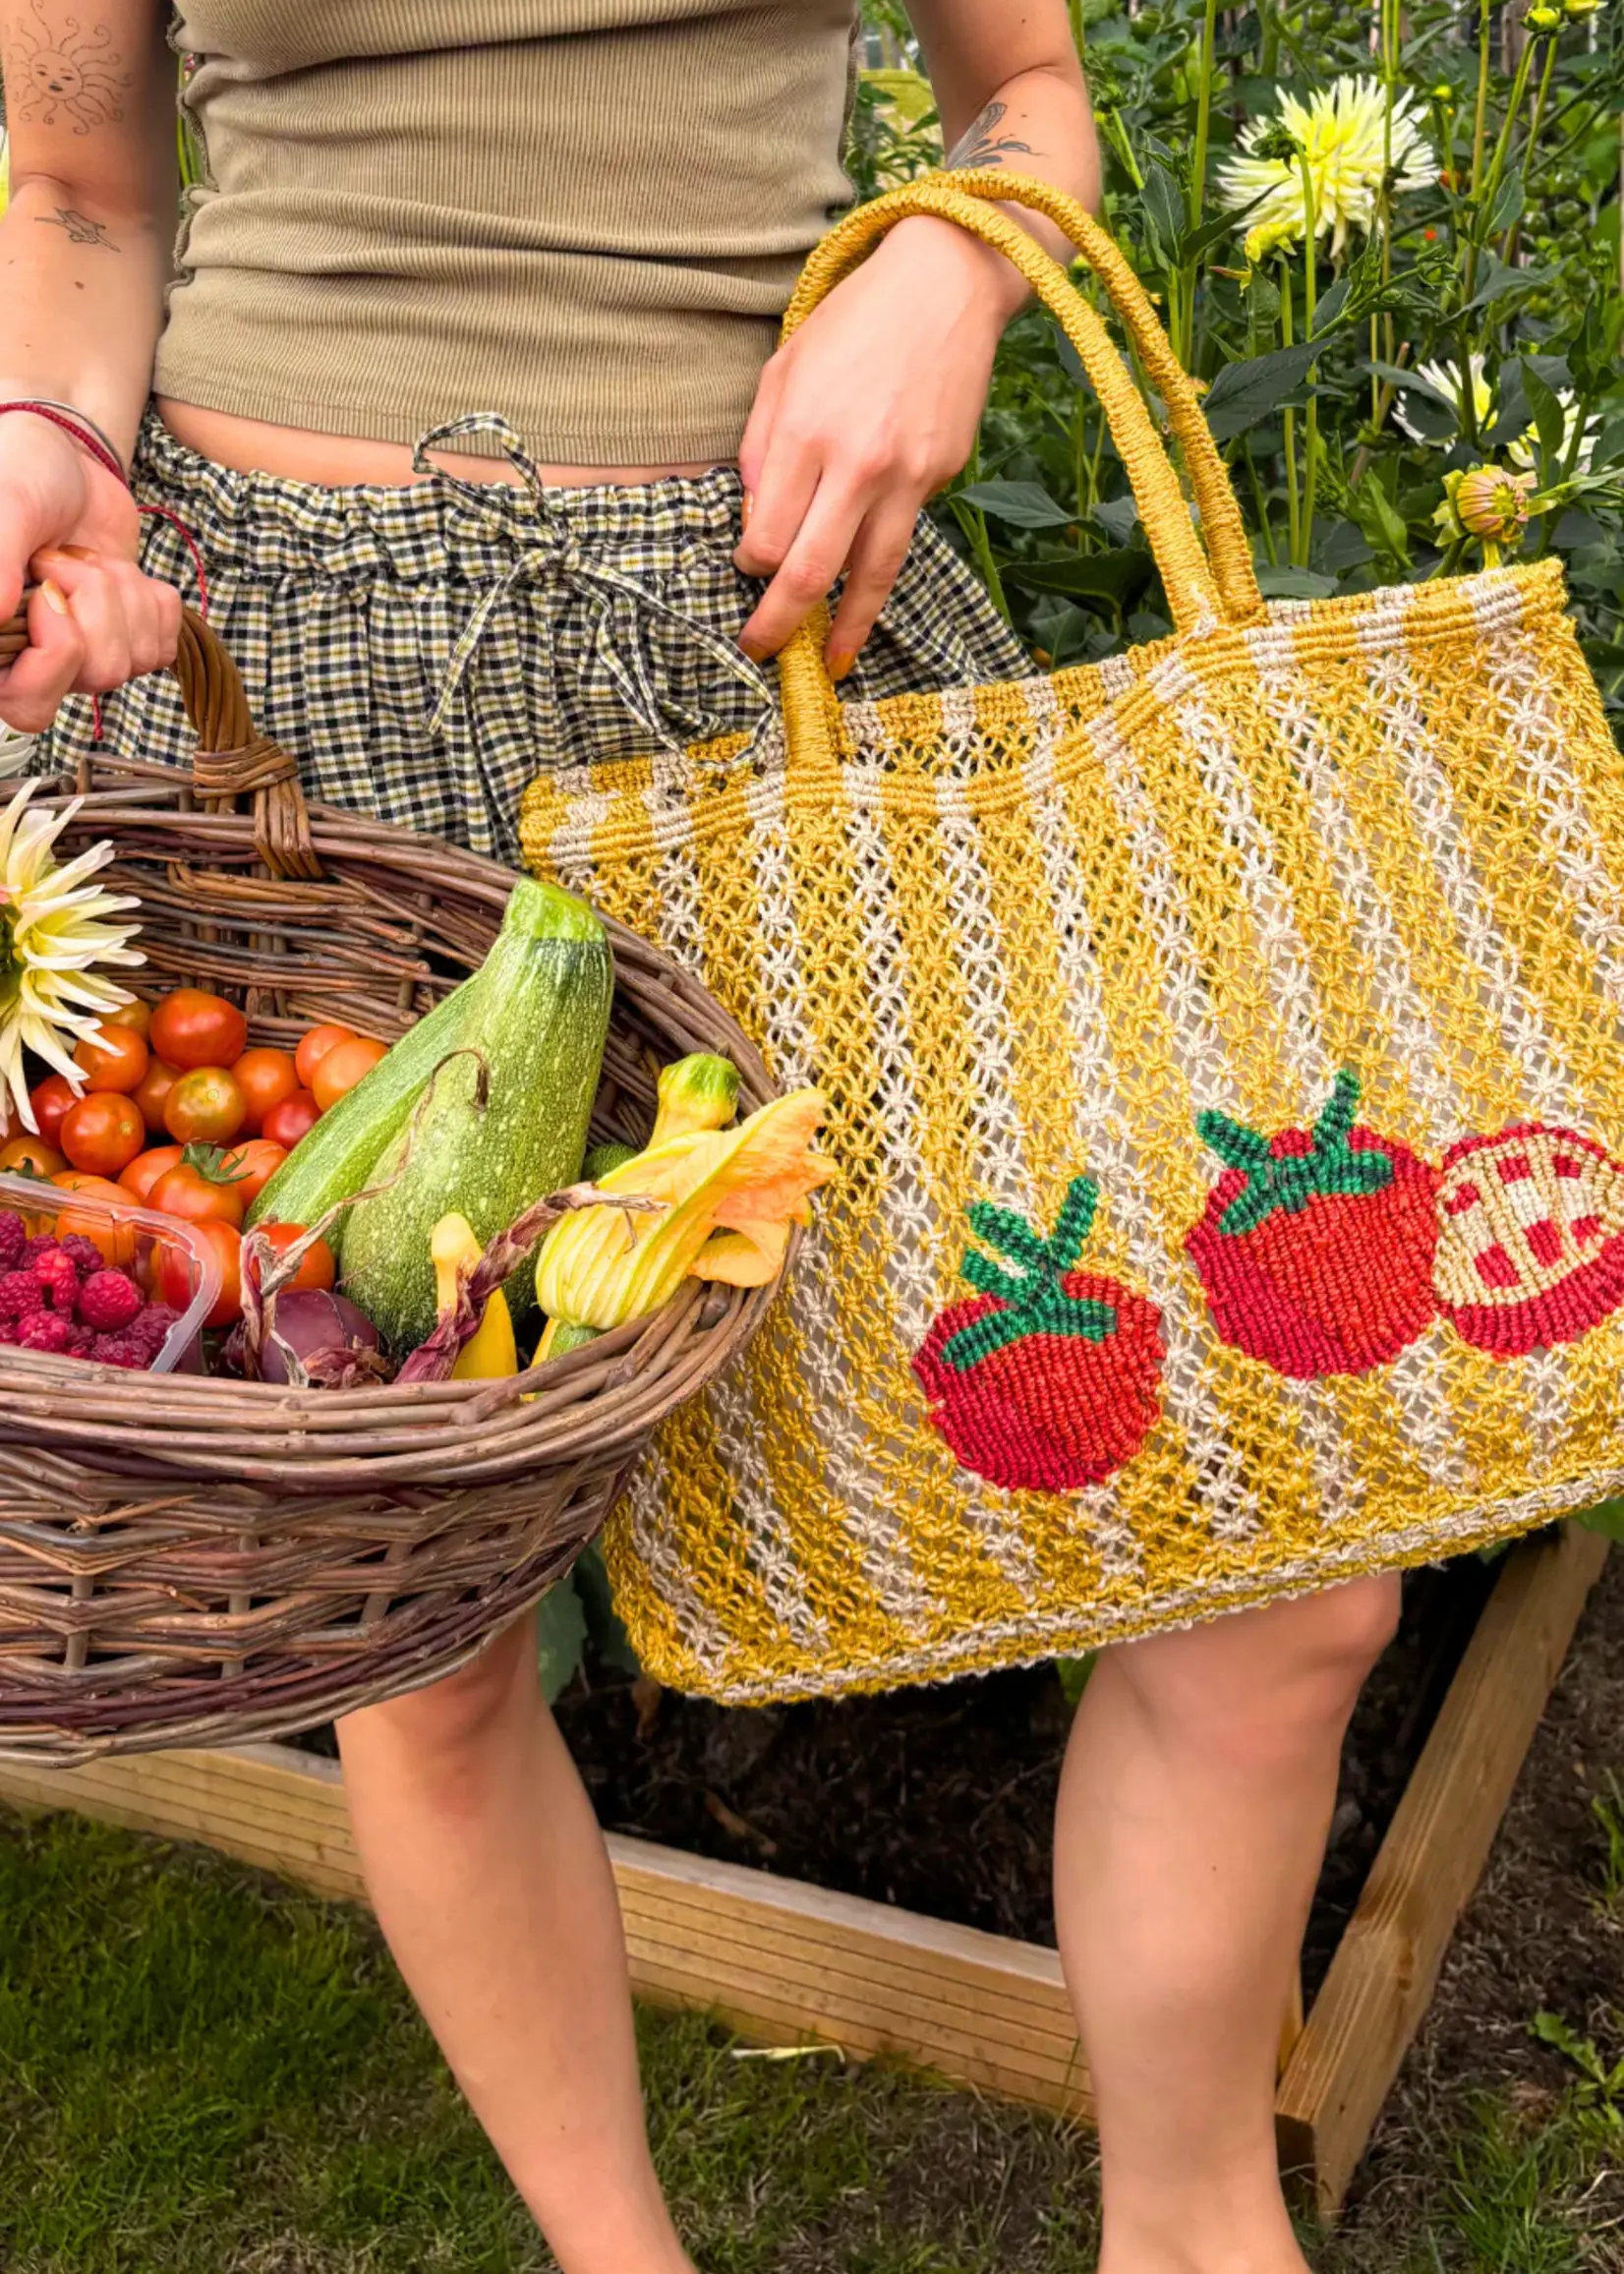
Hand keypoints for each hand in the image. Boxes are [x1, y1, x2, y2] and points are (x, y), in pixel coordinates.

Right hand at [0, 414, 180, 734]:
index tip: (47, 594)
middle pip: (100, 674)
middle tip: (62, 560)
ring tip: (83, 558)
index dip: (54, 656)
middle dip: (96, 603)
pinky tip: (116, 569)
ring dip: (120, 592)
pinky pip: (164, 642)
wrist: (64, 457)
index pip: (28, 706)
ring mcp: (88, 653)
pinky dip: (150, 597)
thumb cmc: (19, 475)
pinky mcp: (130, 637)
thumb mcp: (7, 508)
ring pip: (136, 659)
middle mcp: (37, 660)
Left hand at [733, 216, 1018, 676]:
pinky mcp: (941, 477)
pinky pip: (902, 532)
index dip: (751, 564)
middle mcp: (856, 463)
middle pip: (811, 572)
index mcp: (805, 432)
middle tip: (762, 653)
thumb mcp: (785, 367)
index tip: (748, 569)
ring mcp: (906, 476)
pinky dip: (880, 561)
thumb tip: (755, 515)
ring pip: (871, 576)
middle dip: (781, 623)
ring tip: (834, 664)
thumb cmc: (855, 321)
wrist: (947, 284)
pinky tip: (867, 579)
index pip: (766, 535)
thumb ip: (761, 445)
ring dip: (847, 629)